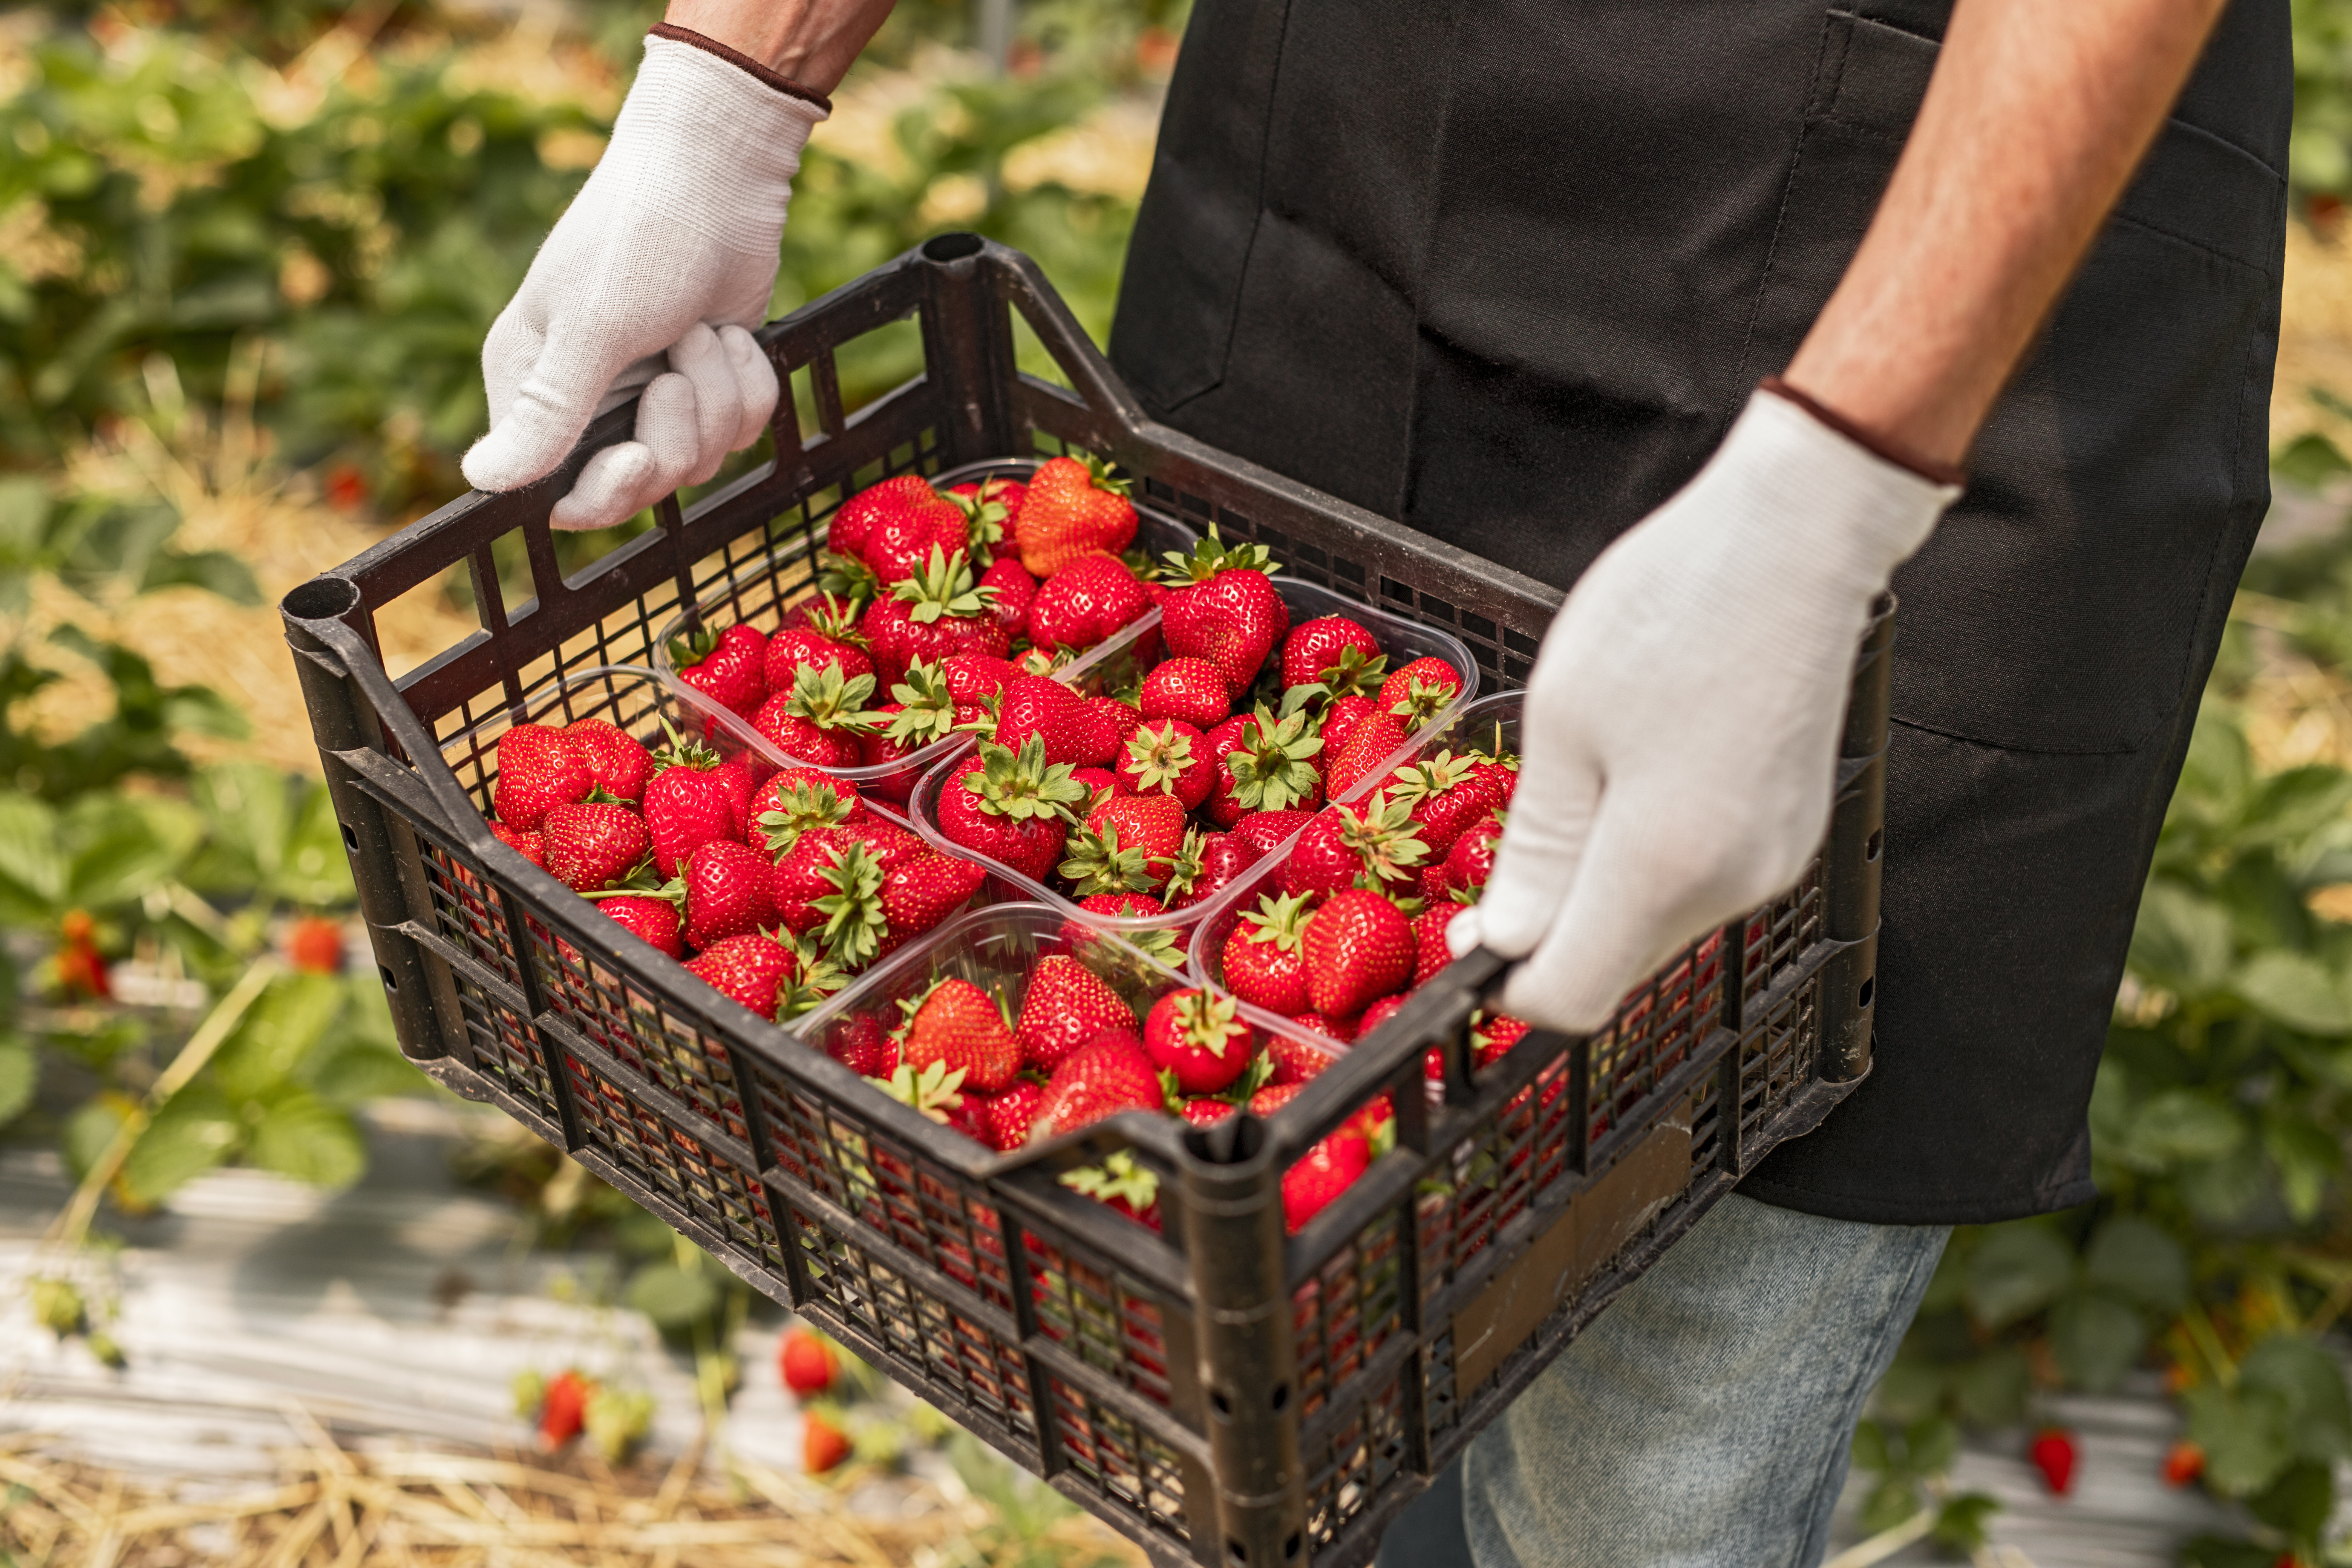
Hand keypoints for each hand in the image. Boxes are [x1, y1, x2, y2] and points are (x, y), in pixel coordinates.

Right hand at [460, 32, 826, 529]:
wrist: (716, 175)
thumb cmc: (639, 237)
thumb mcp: (592, 328)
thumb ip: (548, 411)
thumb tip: (484, 480)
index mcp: (535, 390)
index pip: (562, 495)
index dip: (608, 494)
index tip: (640, 457)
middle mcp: (589, 401)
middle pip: (644, 485)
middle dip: (678, 432)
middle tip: (677, 367)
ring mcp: (651, 393)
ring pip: (702, 458)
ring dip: (718, 394)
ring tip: (700, 329)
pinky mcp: (707, 383)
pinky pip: (743, 428)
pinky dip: (749, 382)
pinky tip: (731, 332)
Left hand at [1447, 385, 1958, 1031]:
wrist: (1798, 538)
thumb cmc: (1674, 607)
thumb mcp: (1563, 724)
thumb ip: (1536, 851)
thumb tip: (1504, 940)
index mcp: (1662, 867)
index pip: (1570, 997)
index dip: (1506, 982)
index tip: (1467, 932)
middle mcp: (1730, 886)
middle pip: (1614, 966)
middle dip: (1548, 931)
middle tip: (1507, 849)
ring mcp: (1772, 863)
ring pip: (1654, 925)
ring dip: (1598, 889)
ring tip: (1581, 786)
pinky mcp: (1790, 834)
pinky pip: (1697, 883)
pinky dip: (1647, 859)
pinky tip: (1635, 780)